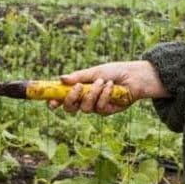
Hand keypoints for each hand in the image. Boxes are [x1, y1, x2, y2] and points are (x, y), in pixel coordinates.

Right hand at [52, 60, 167, 115]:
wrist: (133, 76)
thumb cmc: (113, 72)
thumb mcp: (94, 72)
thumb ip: (78, 77)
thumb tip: (61, 78)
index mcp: (79, 89)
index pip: (62, 98)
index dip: (54, 102)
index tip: (51, 102)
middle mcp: (84, 100)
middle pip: (70, 108)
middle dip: (72, 99)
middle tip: (78, 87)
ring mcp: (95, 107)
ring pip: (85, 108)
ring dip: (93, 93)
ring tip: (102, 81)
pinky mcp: (106, 111)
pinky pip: (100, 107)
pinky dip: (104, 95)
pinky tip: (111, 86)